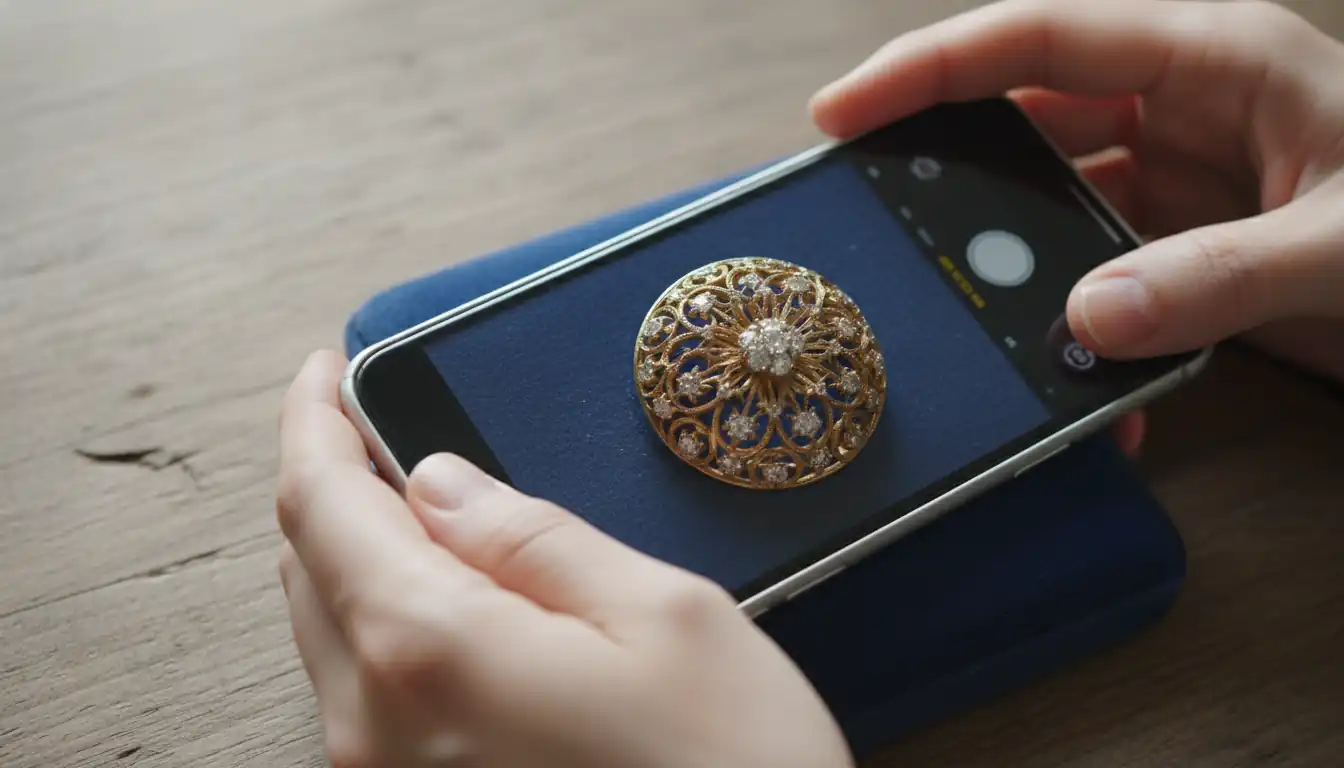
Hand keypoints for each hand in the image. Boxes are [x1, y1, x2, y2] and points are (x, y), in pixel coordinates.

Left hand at [276, 351, 852, 767]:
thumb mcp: (661, 615)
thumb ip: (532, 538)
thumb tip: (439, 485)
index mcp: (429, 649)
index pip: (319, 502)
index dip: (314, 420)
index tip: (328, 369)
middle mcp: (376, 724)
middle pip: (307, 563)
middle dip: (331, 479)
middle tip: (377, 422)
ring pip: (328, 627)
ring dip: (354, 548)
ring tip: (415, 500)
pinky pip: (360, 687)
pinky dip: (379, 615)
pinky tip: (443, 595)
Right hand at [810, 0, 1343, 386]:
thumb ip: (1216, 277)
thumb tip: (1086, 321)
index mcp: (1208, 57)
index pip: (1037, 39)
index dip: (929, 67)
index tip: (842, 110)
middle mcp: (1173, 105)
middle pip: (1020, 112)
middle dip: (940, 160)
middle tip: (862, 211)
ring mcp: (1169, 176)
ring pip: (1043, 197)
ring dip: (1002, 258)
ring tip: (950, 307)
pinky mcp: (1172, 240)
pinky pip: (1088, 266)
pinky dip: (1065, 320)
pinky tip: (1062, 375)